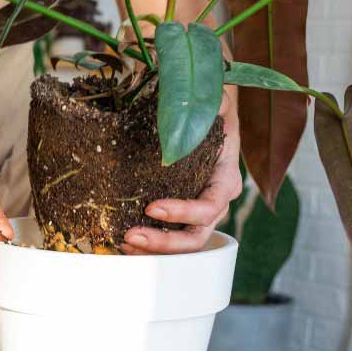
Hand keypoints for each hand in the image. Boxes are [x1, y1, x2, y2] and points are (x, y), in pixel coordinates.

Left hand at [122, 86, 242, 253]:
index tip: (151, 207)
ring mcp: (198, 212)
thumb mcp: (215, 100)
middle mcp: (215, 201)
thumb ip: (212, 103)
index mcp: (226, 178)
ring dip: (154, 250)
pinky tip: (124, 244)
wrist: (206, 115)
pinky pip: (170, 236)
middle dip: (165, 242)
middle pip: (197, 236)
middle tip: (131, 235)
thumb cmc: (209, 108)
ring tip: (125, 244)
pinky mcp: (181, 215)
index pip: (210, 206)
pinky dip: (149, 244)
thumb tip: (199, 102)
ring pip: (183, 244)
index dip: (183, 212)